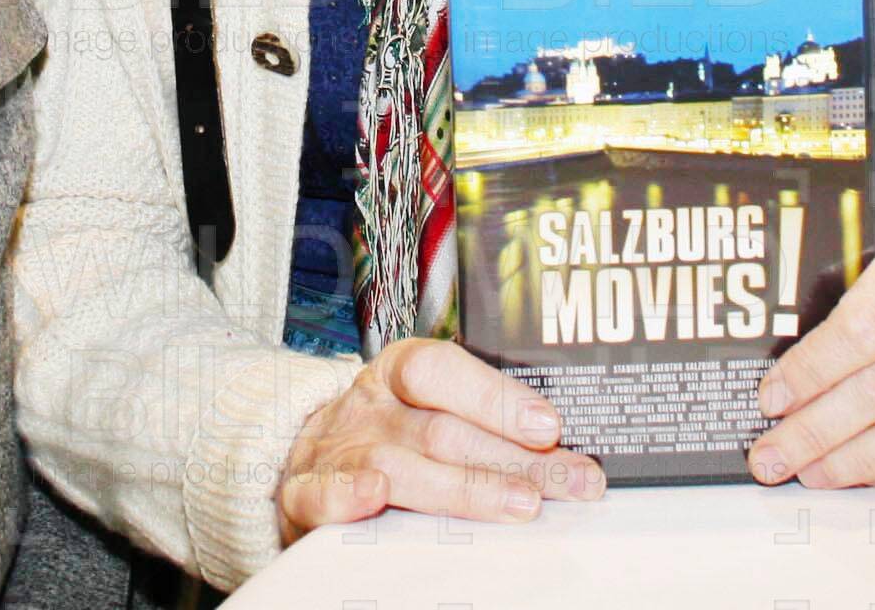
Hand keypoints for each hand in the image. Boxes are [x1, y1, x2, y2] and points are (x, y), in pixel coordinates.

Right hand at [276, 338, 604, 543]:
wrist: (306, 457)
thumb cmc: (387, 432)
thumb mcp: (426, 407)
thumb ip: (481, 421)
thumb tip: (560, 446)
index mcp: (398, 374)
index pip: (441, 370)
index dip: (494, 396)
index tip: (548, 426)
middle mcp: (370, 407)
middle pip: (441, 430)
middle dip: (512, 459)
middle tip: (569, 481)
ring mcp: (337, 450)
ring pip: (399, 465)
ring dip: (463, 487)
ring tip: (518, 504)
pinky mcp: (305, 493)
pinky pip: (320, 492)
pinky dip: (346, 494)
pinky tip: (375, 494)